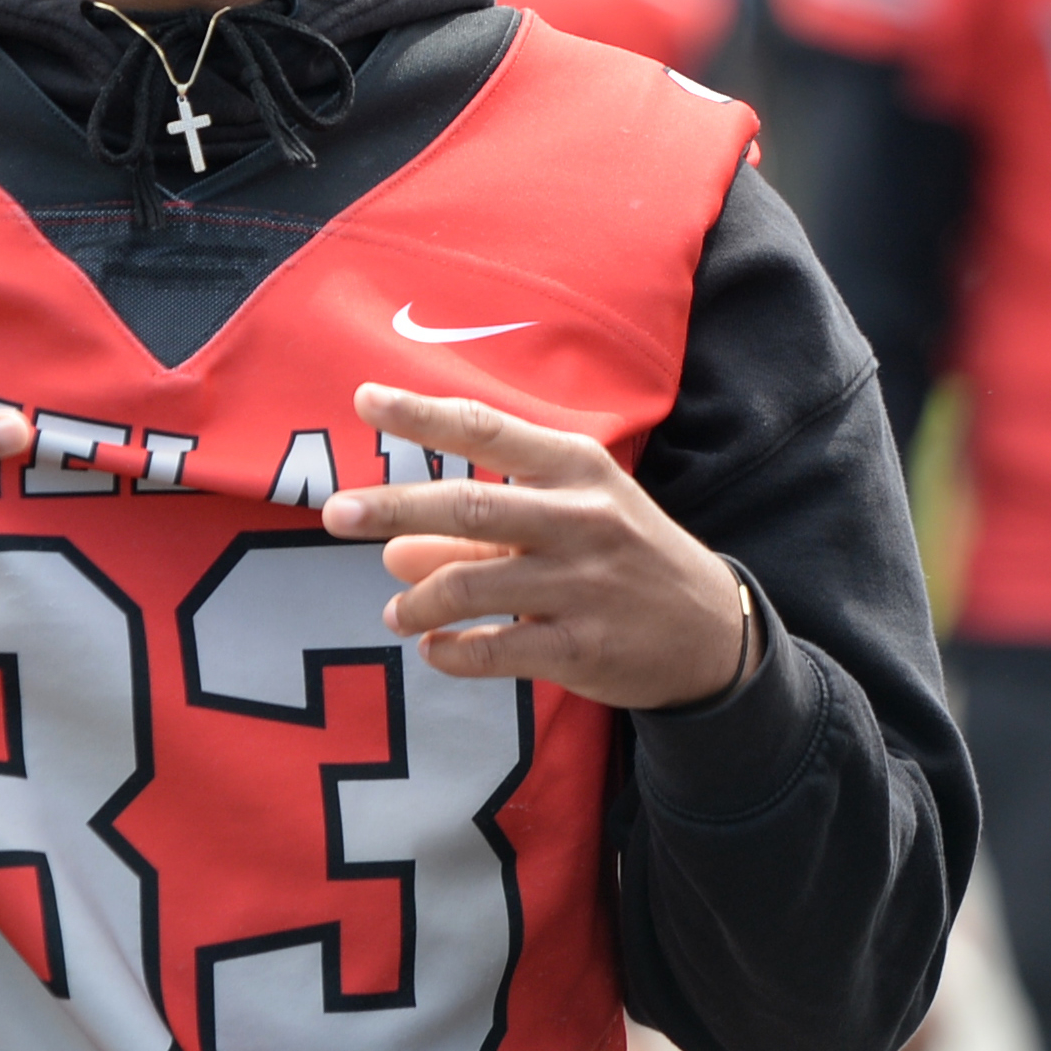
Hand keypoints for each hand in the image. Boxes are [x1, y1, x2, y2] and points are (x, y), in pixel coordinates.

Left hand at [323, 385, 750, 711]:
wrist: (715, 633)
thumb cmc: (621, 559)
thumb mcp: (562, 524)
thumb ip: (472, 534)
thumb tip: (390, 548)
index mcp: (575, 469)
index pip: (485, 430)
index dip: (420, 414)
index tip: (362, 398)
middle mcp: (582, 518)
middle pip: (468, 506)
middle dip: (393, 507)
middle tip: (335, 513)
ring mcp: (586, 584)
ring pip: (471, 585)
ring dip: (418, 600)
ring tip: (396, 614)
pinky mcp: (586, 646)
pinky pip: (495, 649)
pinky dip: (451, 652)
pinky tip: (435, 650)